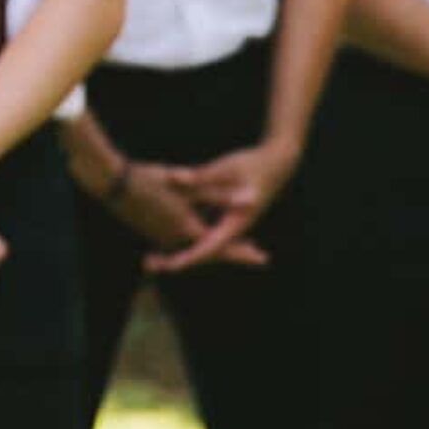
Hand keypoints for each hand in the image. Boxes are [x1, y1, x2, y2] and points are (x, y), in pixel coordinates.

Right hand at [103, 161, 270, 270]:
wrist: (111, 183)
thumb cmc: (149, 179)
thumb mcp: (186, 184)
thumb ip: (219, 194)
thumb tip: (251, 200)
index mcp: (186, 227)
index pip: (221, 246)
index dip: (242, 251)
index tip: (262, 256)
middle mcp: (174, 238)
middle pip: (209, 251)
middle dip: (232, 252)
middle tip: (255, 253)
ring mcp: (160, 237)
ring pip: (193, 248)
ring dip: (214, 248)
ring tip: (234, 244)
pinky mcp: (150, 231)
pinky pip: (178, 244)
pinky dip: (195, 243)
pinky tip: (200, 234)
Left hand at [146, 141, 298, 273]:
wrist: (278, 163)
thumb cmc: (255, 164)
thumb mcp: (227, 169)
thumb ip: (202, 176)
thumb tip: (175, 177)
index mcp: (237, 220)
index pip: (211, 245)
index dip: (191, 256)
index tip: (172, 265)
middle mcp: (233, 227)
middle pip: (204, 249)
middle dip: (178, 256)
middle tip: (150, 264)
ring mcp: (228, 223)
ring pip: (203, 242)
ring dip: (180, 248)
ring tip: (150, 257)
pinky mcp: (224, 216)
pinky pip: (204, 231)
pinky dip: (186, 235)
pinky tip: (165, 237)